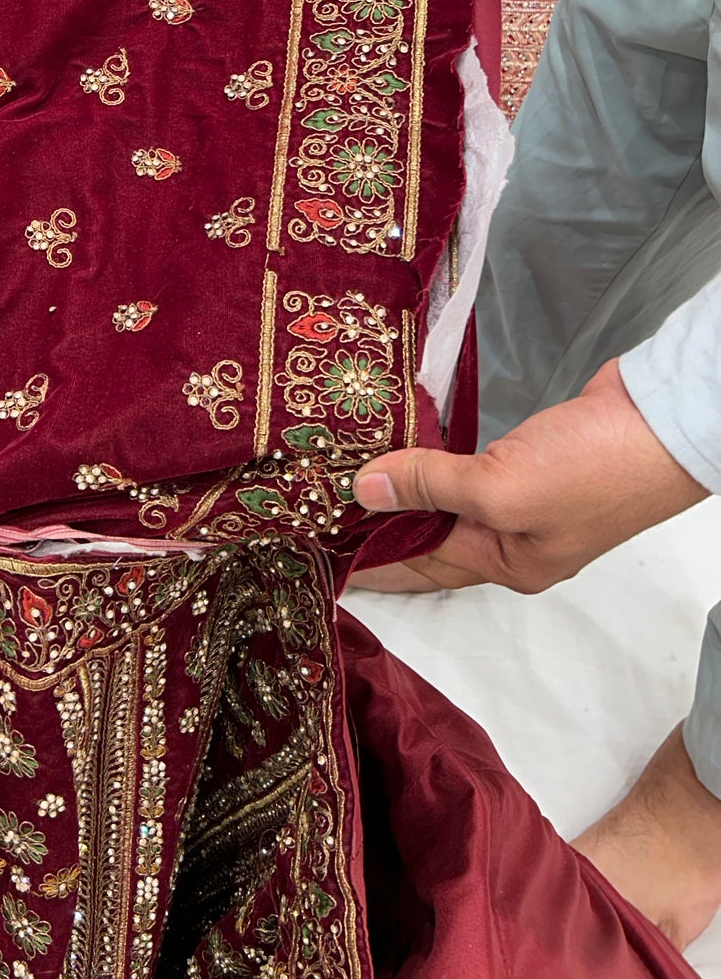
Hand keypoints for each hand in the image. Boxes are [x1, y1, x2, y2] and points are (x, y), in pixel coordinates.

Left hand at [352, 360, 706, 592]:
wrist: (663, 419)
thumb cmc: (592, 469)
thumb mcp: (502, 486)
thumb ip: (430, 485)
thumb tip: (361, 490)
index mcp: (509, 563)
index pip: (422, 566)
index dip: (371, 559)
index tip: (322, 555)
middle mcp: (515, 538)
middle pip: (432, 536)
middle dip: (381, 525)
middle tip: (322, 509)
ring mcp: (526, 497)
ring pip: (448, 500)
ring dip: (405, 487)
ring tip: (350, 476)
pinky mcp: (532, 457)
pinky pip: (467, 466)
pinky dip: (435, 459)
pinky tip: (406, 447)